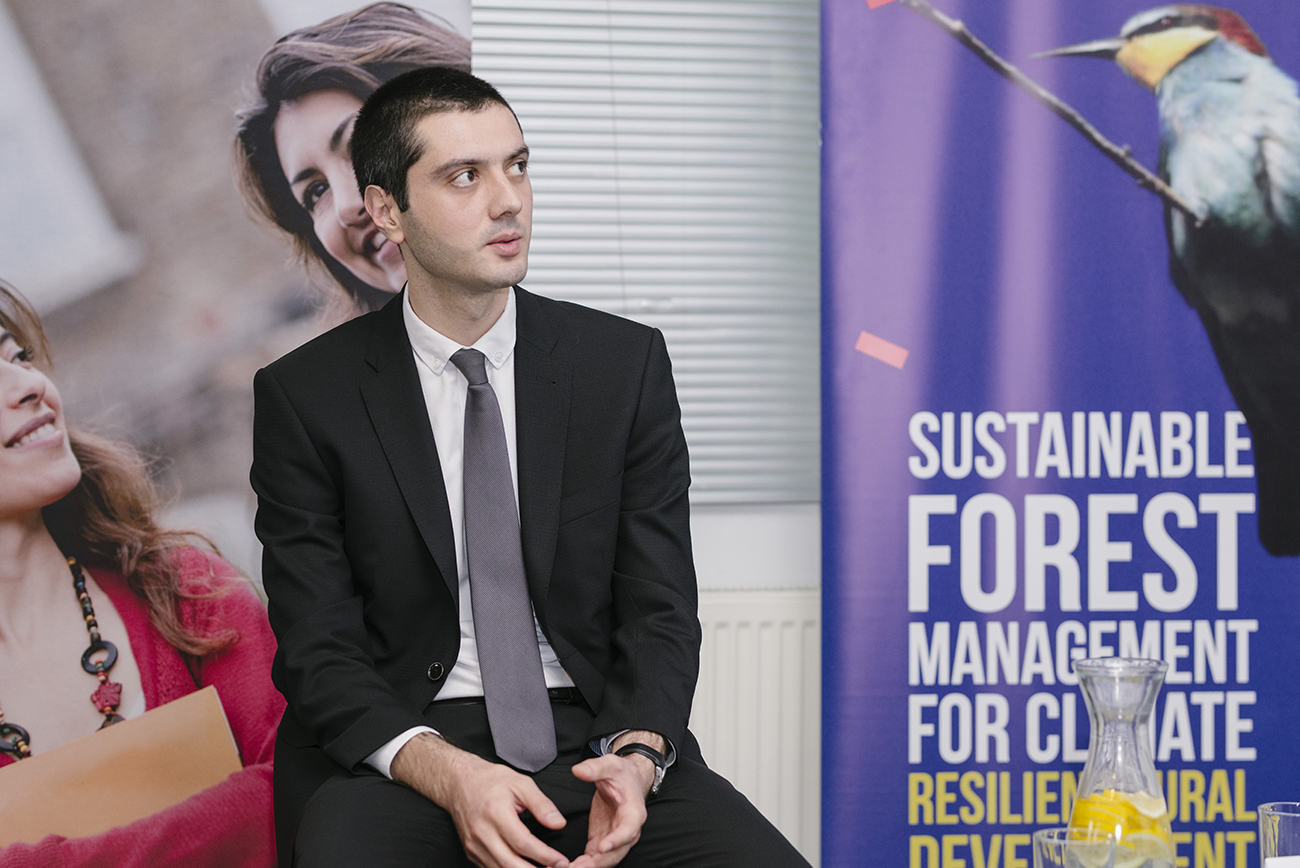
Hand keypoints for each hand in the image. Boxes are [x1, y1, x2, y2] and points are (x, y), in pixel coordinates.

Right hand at [391, 733, 569, 867]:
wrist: (458, 782)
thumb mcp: (521, 783)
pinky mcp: (471, 852)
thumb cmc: (489, 781)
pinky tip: (524, 867)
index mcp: (496, 813)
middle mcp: (482, 833)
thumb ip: (541, 804)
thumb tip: (558, 823)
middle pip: (510, 864)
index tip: (560, 861)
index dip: (544, 855)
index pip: (523, 843)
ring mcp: (474, 845)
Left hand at [568, 753, 651, 867]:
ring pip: (605, 860)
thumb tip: (578, 770)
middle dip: (598, 862)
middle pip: (616, 852)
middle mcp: (628, 830)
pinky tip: (568, 867)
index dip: (617, 840)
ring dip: (589, 866)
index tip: (602, 847)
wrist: (627, 781)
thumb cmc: (622, 774)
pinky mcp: (602, 841)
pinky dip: (583, 864)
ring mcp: (615, 838)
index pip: (628, 830)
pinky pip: (594, 858)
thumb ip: (595, 768)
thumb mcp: (610, 764)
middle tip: (577, 867)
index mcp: (633, 812)